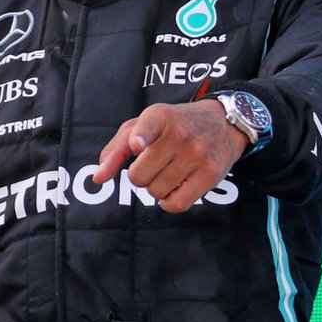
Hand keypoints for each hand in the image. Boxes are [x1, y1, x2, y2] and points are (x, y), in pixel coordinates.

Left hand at [94, 99, 247, 213]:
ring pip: (156, 192)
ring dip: (155, 188)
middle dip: (139, 176)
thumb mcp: (142, 126)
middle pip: (138, 177)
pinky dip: (169, 202)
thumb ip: (116, 150)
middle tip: (152, 165)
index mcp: (159, 116)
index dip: (140, 137)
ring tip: (168, 171)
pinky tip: (176, 187)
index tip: (138, 145)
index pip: (147, 126)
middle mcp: (179, 134)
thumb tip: (98, 178)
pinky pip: (177, 204)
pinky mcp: (211, 174)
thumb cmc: (173, 126)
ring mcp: (197, 154)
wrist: (223, 123)